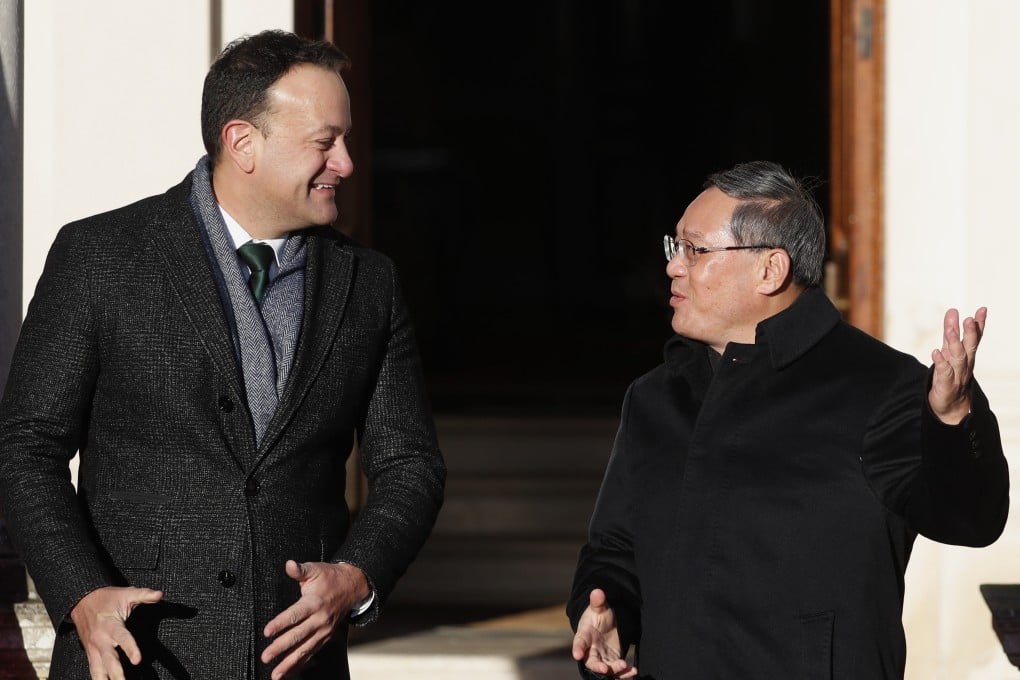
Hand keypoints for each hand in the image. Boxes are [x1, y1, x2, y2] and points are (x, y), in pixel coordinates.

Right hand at [69, 585, 163, 679]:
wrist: (81, 601)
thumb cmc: (106, 598)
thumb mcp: (126, 593)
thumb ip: (144, 595)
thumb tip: (160, 594)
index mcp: (110, 625)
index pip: (122, 638)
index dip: (130, 649)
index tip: (138, 660)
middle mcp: (100, 640)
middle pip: (109, 660)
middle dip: (116, 674)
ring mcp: (93, 649)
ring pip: (98, 670)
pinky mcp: (90, 654)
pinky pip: (94, 670)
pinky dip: (99, 679)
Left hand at [262, 560, 369, 678]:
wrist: (353, 587)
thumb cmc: (330, 578)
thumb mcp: (316, 569)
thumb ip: (300, 570)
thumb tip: (289, 565)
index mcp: (314, 603)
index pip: (295, 615)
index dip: (280, 623)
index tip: (267, 632)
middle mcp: (320, 619)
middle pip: (298, 636)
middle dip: (280, 648)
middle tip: (266, 656)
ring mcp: (324, 631)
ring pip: (305, 649)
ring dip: (289, 663)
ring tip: (275, 674)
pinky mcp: (325, 637)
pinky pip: (311, 652)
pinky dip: (300, 664)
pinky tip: (288, 672)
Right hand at [571, 588, 637, 678]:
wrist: (606, 623)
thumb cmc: (599, 615)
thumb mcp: (599, 607)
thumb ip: (598, 602)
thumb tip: (597, 591)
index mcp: (584, 635)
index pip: (579, 642)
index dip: (577, 648)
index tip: (577, 655)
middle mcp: (591, 649)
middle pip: (591, 662)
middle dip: (597, 667)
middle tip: (606, 669)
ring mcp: (602, 657)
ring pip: (605, 669)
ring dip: (614, 671)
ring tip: (625, 667)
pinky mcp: (612, 661)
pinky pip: (616, 671)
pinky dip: (624, 674)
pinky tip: (634, 671)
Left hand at [929, 307, 985, 424]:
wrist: (950, 405)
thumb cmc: (950, 374)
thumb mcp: (950, 351)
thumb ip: (951, 331)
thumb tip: (952, 311)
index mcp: (967, 355)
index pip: (975, 338)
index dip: (979, 324)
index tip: (982, 310)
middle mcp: (965, 364)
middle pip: (970, 347)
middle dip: (970, 333)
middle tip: (969, 319)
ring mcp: (957, 375)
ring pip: (958, 359)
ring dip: (955, 345)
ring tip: (950, 331)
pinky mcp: (946, 385)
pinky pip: (944, 373)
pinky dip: (941, 363)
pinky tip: (935, 352)